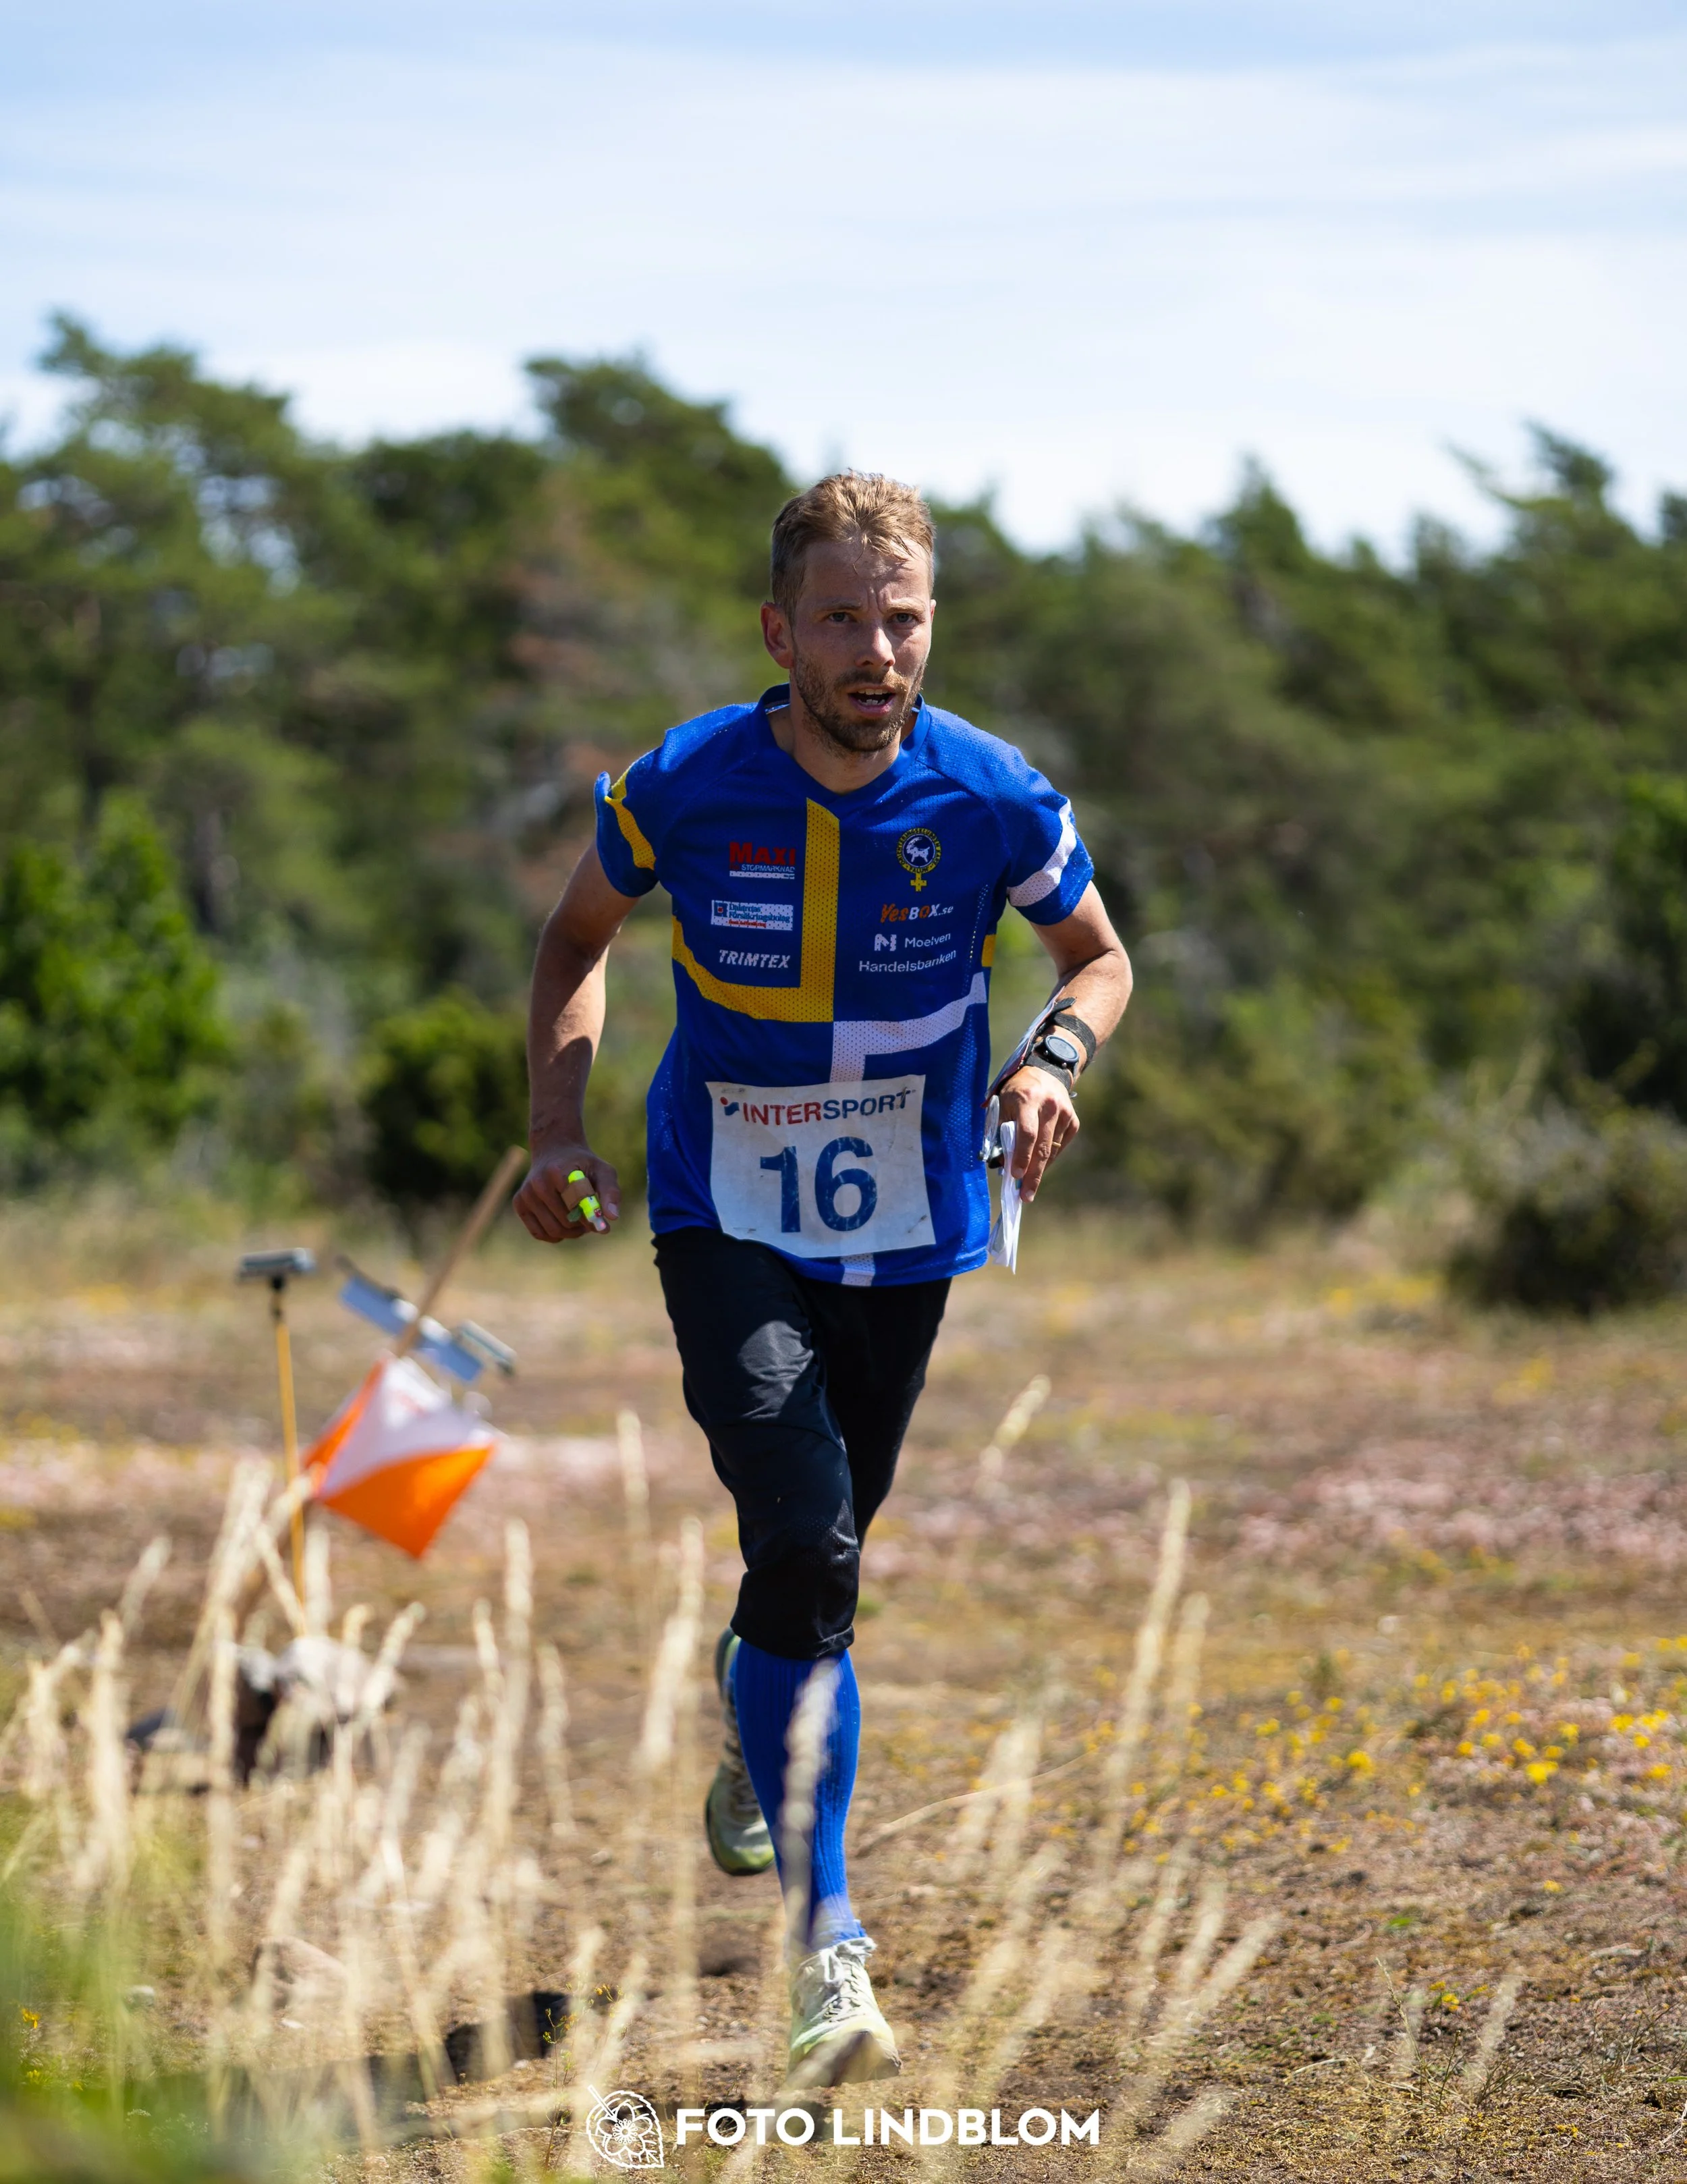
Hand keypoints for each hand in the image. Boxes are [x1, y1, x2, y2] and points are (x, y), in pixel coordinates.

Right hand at [515, 1143, 621, 1241]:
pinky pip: (540, 1233)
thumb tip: (613, 1218)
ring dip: (571, 1232)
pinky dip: (556, 1235)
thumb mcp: (603, 1171)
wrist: (554, 1151)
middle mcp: (537, 1183)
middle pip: (566, 1222)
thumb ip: (610, 1192)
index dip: (592, 1218)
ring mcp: (525, 1194)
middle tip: (590, 1219)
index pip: (577, 1206)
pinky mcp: (519, 1204)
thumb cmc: (583, 1164)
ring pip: (554, 1231)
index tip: (604, 1226)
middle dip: (582, 1226)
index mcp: (557, 1172)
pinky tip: (564, 1224)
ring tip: (580, 1221)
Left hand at [997, 1066, 1078, 1201]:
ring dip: (1040, 1169)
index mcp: (1028, 1100)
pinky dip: (1049, 1157)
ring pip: (1052, 1150)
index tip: (1015, 1175)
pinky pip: (1060, 1145)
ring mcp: (1065, 1114)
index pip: (1027, 1133)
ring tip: (1029, 1185)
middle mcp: (1050, 1106)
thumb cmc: (1016, 1090)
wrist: (1046, 1070)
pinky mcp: (1073, 1120)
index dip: (1021, 1156)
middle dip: (1033, 1174)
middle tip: (1026, 1195)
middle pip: (1042, 1147)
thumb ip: (1001, 1129)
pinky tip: (1040, 1162)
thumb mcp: (1002, 1103)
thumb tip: (1001, 1162)